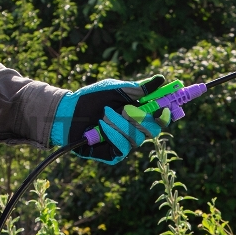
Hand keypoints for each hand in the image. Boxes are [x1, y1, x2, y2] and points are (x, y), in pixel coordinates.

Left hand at [51, 75, 170, 163]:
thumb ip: (139, 88)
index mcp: (139, 113)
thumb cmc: (91, 98)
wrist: (68, 112)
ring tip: (105, 114)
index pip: (161, 117)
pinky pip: (124, 146)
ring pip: (139, 138)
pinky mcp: (115, 154)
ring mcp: (126, 142)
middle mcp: (135, 129)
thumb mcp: (116, 89)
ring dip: (122, 124)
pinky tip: (101, 126)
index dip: (167, 113)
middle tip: (128, 109)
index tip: (166, 107)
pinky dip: (114, 134)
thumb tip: (161, 80)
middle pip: (155, 130)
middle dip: (142, 119)